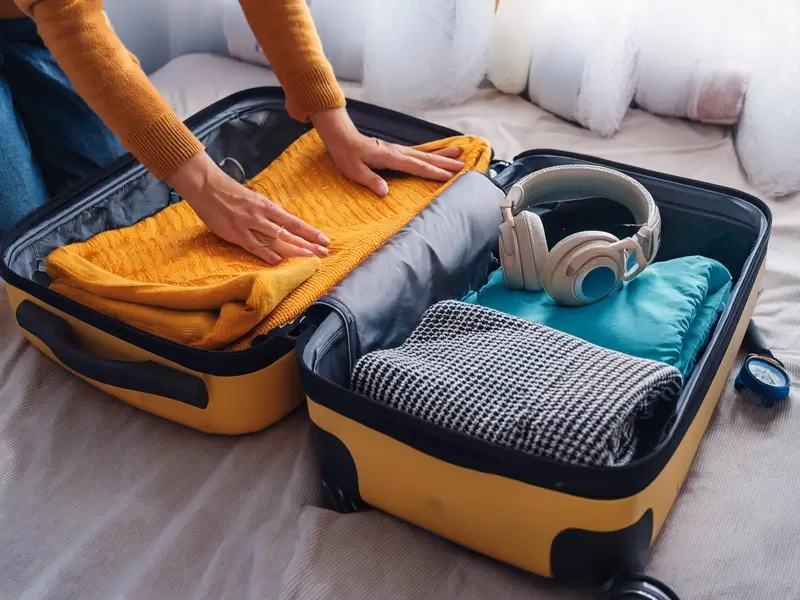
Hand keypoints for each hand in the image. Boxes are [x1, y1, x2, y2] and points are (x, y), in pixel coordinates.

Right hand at [165, 152, 329, 265]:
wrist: (207, 186)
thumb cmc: (231, 194)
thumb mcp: (254, 201)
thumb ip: (268, 214)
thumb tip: (284, 227)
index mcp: (268, 206)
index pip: (294, 222)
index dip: (310, 232)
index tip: (325, 240)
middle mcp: (261, 215)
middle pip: (289, 232)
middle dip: (308, 243)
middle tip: (325, 253)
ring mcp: (249, 224)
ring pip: (276, 239)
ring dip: (294, 249)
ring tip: (310, 257)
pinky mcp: (235, 233)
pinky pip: (253, 245)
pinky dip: (266, 253)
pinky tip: (278, 261)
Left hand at [310, 107, 464, 196]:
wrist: (341, 137)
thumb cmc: (346, 155)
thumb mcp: (355, 171)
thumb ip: (371, 181)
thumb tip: (386, 192)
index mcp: (390, 158)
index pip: (416, 166)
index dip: (433, 172)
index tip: (449, 176)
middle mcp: (398, 152)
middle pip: (426, 158)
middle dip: (445, 162)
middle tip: (464, 165)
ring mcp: (398, 150)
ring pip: (425, 153)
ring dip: (442, 154)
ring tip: (460, 154)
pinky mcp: (396, 150)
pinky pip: (418, 152)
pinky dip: (431, 152)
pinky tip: (438, 153)